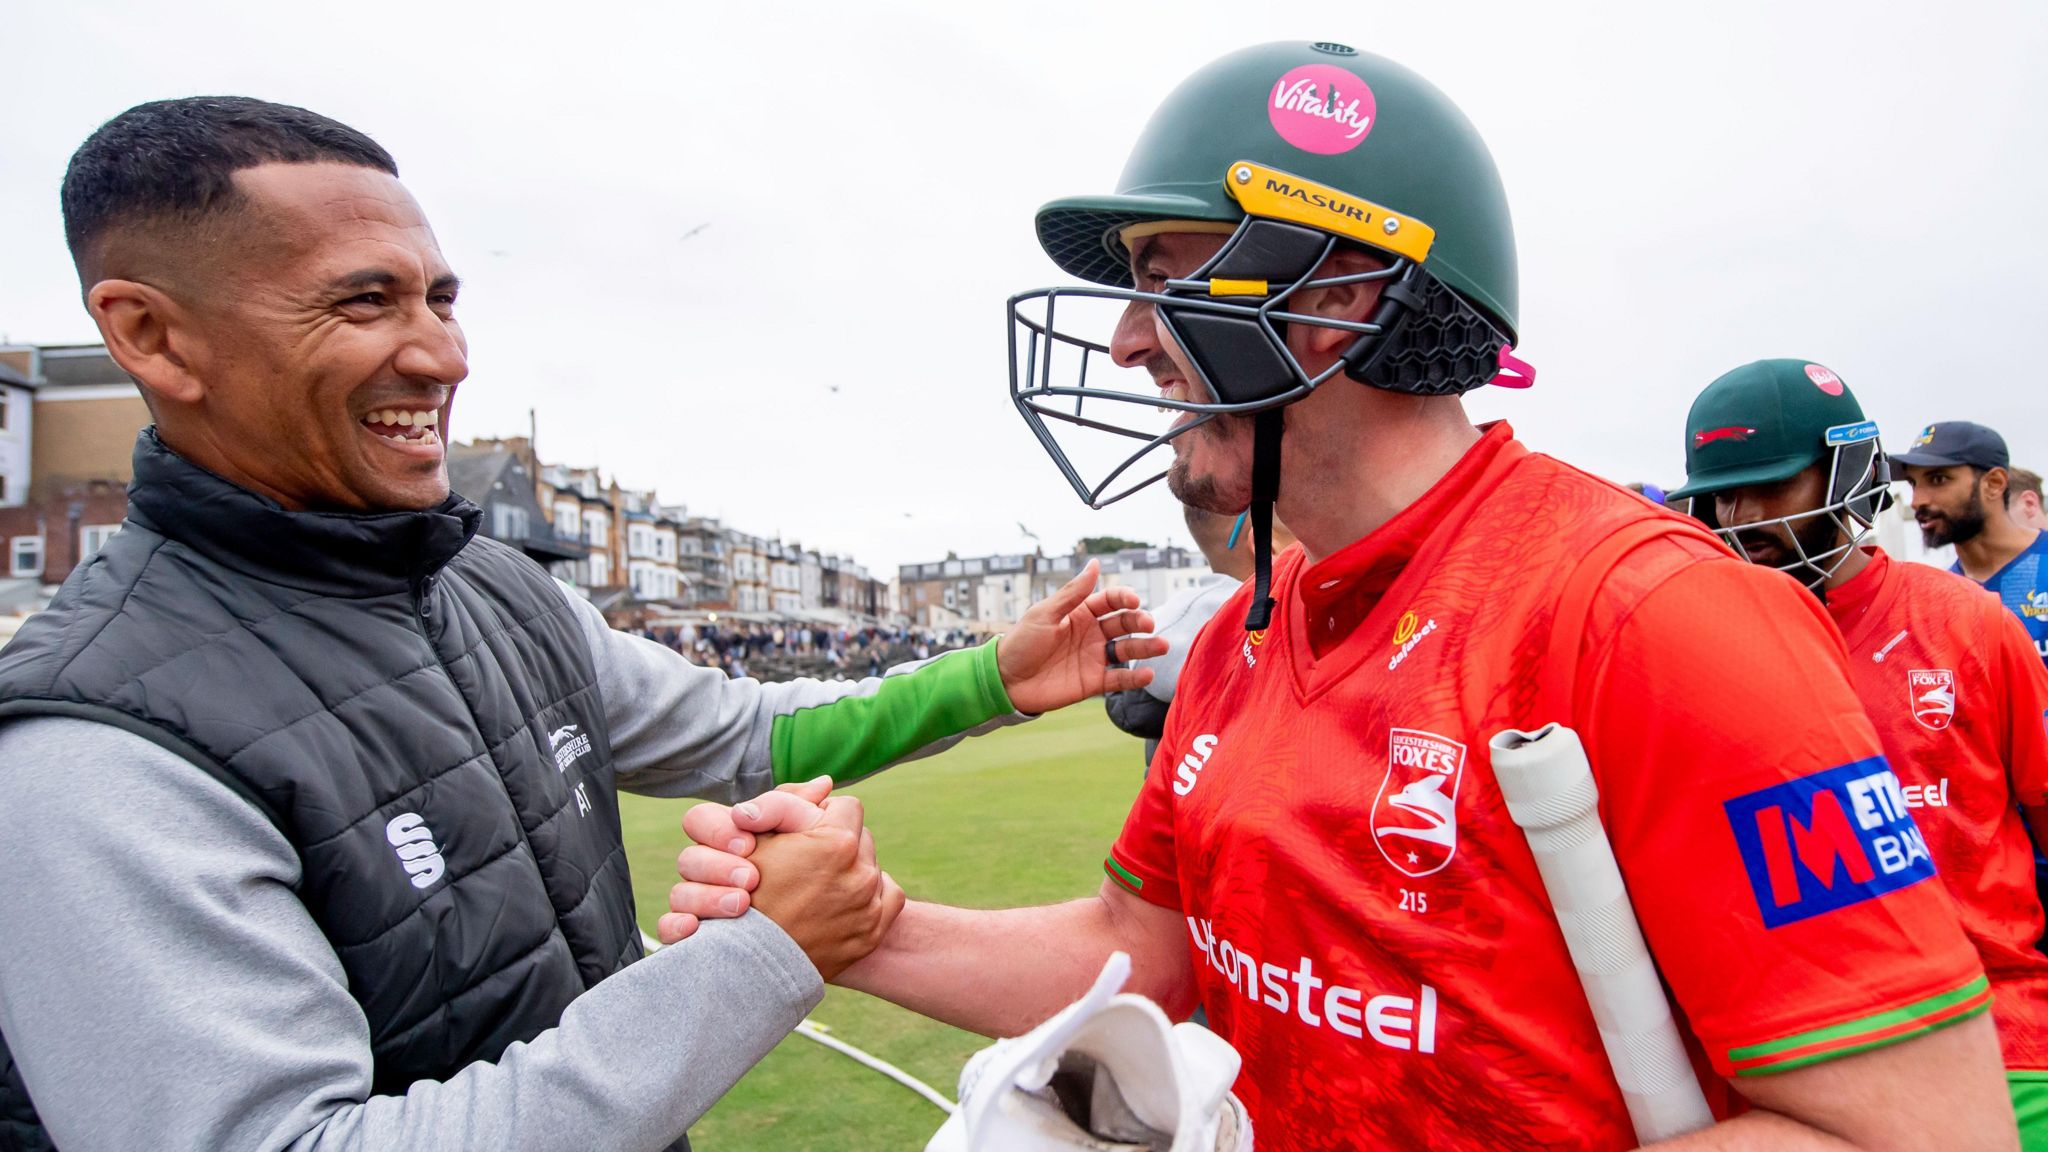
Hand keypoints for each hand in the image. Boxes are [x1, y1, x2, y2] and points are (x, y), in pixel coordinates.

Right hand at [657, 776, 831, 944]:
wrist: (810, 950)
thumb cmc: (813, 884)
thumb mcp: (818, 841)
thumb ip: (812, 812)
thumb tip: (824, 784)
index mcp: (730, 842)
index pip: (700, 820)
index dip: (718, 828)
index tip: (749, 844)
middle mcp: (711, 873)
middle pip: (688, 858)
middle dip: (718, 866)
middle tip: (751, 878)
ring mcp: (701, 908)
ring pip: (679, 894)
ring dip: (706, 897)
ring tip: (742, 904)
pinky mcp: (699, 942)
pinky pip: (669, 929)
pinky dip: (677, 927)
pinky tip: (695, 929)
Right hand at [749, 796, 905, 979]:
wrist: (748, 965)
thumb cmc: (745, 894)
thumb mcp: (757, 838)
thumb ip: (789, 802)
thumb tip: (826, 784)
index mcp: (836, 843)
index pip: (845, 806)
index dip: (821, 817)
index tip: (803, 834)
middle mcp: (861, 874)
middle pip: (860, 836)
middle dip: (837, 843)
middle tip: (808, 862)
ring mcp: (869, 906)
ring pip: (871, 866)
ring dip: (850, 869)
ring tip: (817, 885)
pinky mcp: (873, 932)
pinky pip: (886, 895)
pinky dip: (869, 895)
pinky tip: (840, 902)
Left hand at [996, 559, 1168, 714]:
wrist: (1005, 681)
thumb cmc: (1021, 642)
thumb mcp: (1045, 614)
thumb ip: (1073, 593)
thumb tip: (1095, 563)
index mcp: (1080, 613)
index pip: (1110, 601)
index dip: (1124, 599)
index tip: (1134, 601)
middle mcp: (1092, 634)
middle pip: (1124, 624)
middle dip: (1139, 621)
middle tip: (1149, 623)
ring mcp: (1094, 658)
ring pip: (1127, 650)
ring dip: (1146, 647)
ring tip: (1161, 646)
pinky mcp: (1093, 682)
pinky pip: (1119, 679)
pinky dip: (1134, 678)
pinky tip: (1147, 674)